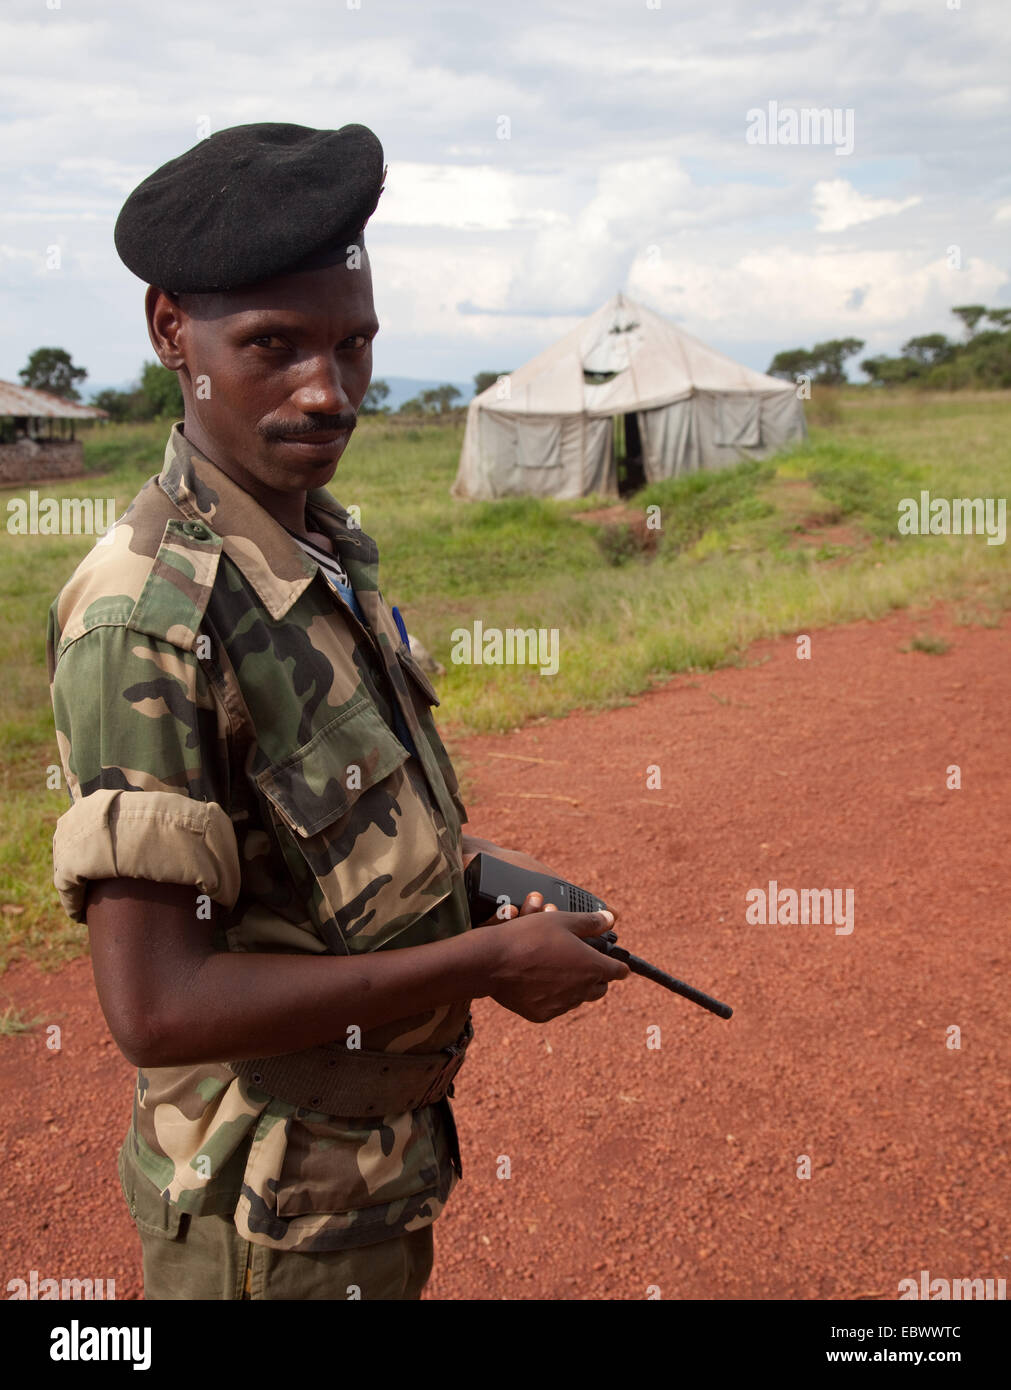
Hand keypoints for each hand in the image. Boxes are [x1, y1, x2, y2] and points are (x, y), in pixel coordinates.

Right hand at [479, 890, 628, 1023]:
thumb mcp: (561, 920)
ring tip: (559, 970)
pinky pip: (557, 1007)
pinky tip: (541, 982)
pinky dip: (554, 997)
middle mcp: (581, 990)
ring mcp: (562, 1005)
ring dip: (575, 987)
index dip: (618, 964)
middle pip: (601, 989)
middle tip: (583, 963)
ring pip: (579, 999)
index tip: (615, 961)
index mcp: (591, 966)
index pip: (619, 971)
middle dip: (597, 977)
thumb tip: (611, 919)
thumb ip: (590, 922)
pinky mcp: (543, 1014)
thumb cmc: (528, 936)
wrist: (493, 962)